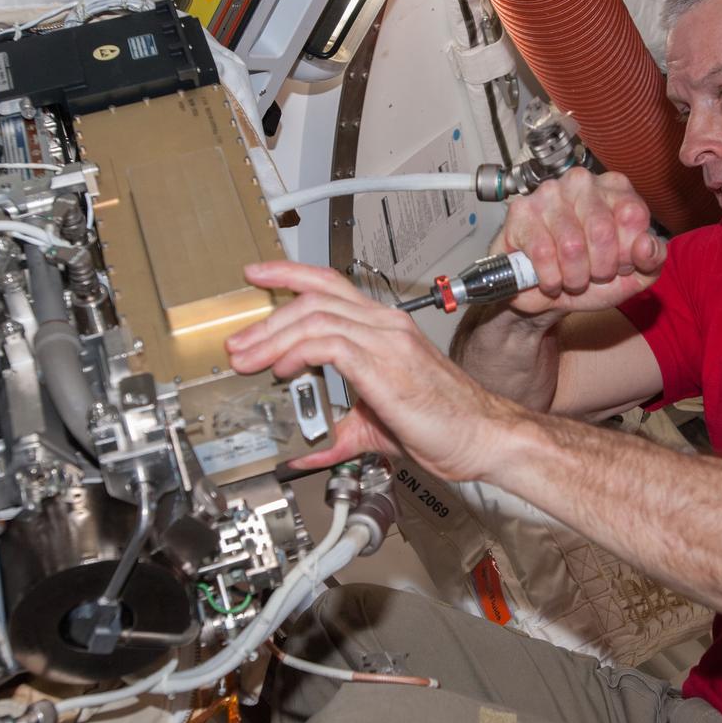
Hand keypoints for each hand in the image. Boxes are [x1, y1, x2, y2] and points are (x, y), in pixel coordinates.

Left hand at [225, 261, 519, 478]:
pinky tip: (284, 371)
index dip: (289, 273)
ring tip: (250, 360)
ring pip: (315, 316)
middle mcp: (385, 325)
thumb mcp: (375, 427)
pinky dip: (298, 353)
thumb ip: (338, 433)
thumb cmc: (444, 425)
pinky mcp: (385, 363)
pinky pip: (329, 344)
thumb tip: (307, 449)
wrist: (482, 437)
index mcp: (385, 329)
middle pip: (314, 297)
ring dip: (273, 337)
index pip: (330, 284)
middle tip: (239, 342)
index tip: (257, 275)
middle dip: (267, 318)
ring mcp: (387, 340)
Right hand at [494, 168, 665, 314]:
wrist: (547, 293)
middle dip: (601, 269)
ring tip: (571, 279)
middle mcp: (582, 182)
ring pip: (571, 245)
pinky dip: (551, 279)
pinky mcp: (521, 213)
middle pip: (602, 230)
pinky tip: (551, 280)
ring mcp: (549, 194)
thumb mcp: (633, 274)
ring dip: (575, 277)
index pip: (634, 215)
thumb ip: (652, 260)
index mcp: (615, 188)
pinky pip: (543, 253)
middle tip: (593, 276)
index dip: (628, 252)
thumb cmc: (591, 275)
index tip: (620, 265)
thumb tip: (647, 244)